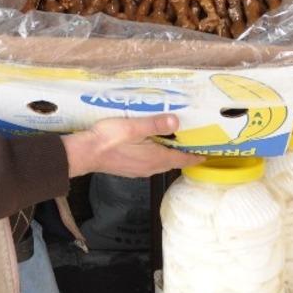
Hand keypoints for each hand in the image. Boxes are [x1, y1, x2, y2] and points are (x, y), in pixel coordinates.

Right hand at [62, 114, 204, 177]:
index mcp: (156, 158)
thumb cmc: (109, 139)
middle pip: (173, 161)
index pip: (183, 160)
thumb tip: (177, 122)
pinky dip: (157, 153)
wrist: (85, 153)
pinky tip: (151, 143)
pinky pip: (150, 161)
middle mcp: (150, 167)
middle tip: (193, 139)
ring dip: (169, 152)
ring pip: (161, 162)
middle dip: (184, 152)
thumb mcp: (134, 127)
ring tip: (174, 139)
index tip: (207, 153)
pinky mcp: (130, 168)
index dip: (196, 156)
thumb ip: (156, 124)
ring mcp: (139, 170)